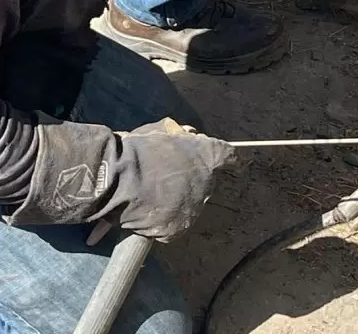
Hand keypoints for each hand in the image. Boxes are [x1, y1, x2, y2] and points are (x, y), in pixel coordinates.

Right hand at [114, 118, 233, 240]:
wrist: (120, 178)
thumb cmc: (138, 149)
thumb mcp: (163, 131)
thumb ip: (180, 138)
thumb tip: (186, 138)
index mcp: (206, 154)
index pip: (227, 156)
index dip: (231, 160)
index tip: (237, 163)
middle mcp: (206, 181)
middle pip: (205, 182)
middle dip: (191, 179)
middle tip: (167, 176)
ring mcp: (194, 206)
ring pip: (190, 204)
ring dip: (176, 200)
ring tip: (150, 193)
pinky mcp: (179, 226)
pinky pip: (174, 223)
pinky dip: (162, 220)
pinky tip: (146, 210)